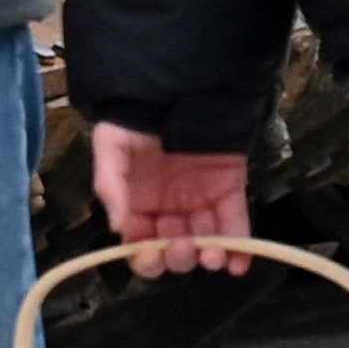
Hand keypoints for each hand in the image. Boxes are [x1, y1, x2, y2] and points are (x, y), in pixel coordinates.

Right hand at [90, 121, 258, 274]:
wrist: (177, 84)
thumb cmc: (137, 115)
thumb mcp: (111, 144)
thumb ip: (109, 184)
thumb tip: (117, 225)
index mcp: (137, 203)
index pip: (140, 244)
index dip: (146, 257)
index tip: (151, 253)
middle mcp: (168, 208)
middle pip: (174, 250)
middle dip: (178, 257)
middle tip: (182, 245)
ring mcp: (200, 200)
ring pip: (206, 242)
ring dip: (210, 257)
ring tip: (213, 256)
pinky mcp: (229, 189)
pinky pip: (236, 222)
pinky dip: (240, 246)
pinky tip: (238, 263)